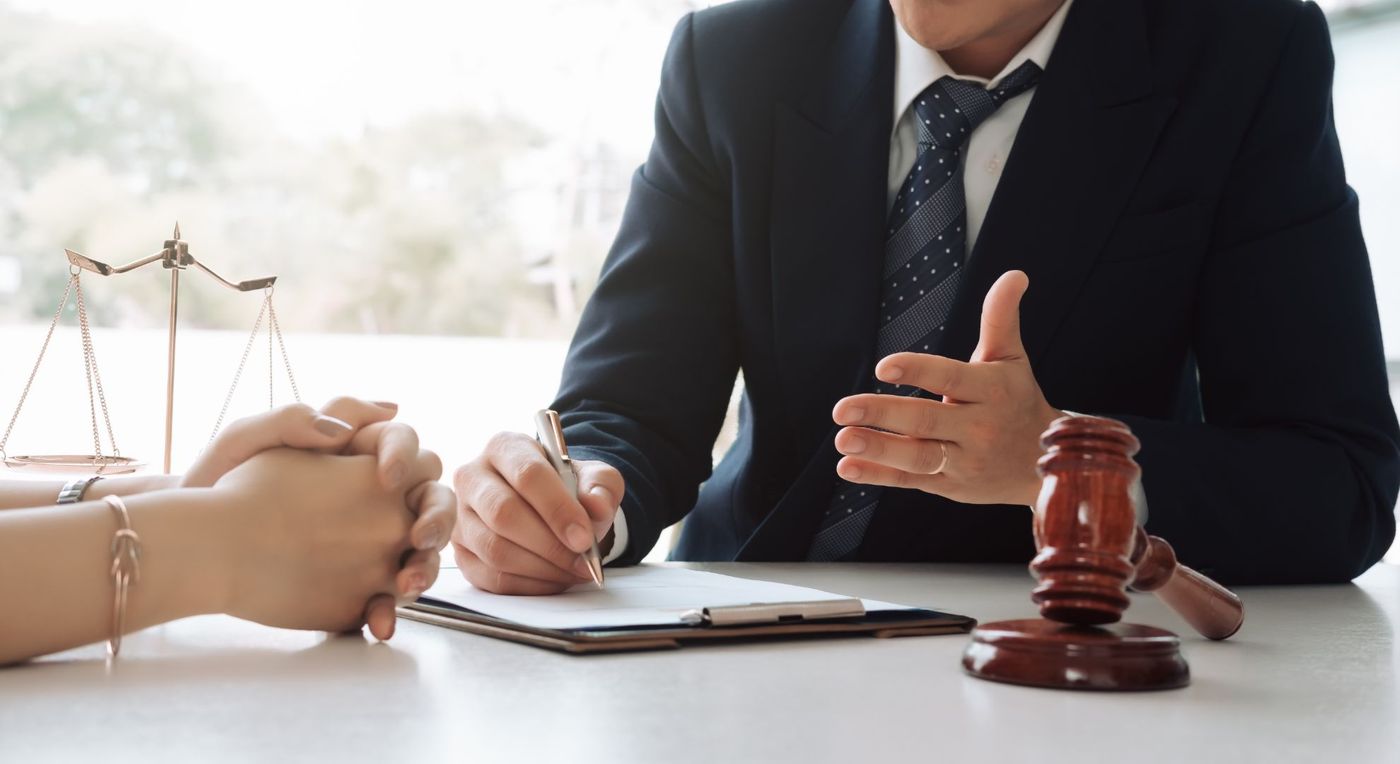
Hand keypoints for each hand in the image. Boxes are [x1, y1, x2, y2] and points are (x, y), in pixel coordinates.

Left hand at [186, 398, 451, 637]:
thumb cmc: (218, 481)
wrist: (193, 543)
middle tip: (418, 537)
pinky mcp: (357, 584)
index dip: (405, 456)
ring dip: (425, 568)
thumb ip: (294, 421)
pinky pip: (386, 597)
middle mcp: (374, 497)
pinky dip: (388, 612)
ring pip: (419, 553)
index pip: (404, 442)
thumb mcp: (248, 441)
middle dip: (437, 518)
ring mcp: (371, 544)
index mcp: (355, 452)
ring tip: (405, 586)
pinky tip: (379, 623)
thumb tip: (345, 432)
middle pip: (430, 499)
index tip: (385, 477)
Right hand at [452, 432, 622, 594]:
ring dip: (542, 568)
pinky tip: (555, 579)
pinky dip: (529, 585)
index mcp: (505, 447)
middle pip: (503, 513)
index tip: (584, 537)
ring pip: (495, 549)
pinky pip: (492, 577)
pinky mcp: (461, 552)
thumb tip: (596, 506)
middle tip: (582, 560)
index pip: (528, 475)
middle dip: (550, 544)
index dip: (558, 509)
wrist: (549, 508)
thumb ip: (601, 487)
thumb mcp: (594, 478)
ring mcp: (461, 517)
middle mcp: (473, 477)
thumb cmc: (568, 488)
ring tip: (573, 570)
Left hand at [831, 270, 1061, 505]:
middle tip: (842, 408)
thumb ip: (1001, 317)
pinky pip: (910, 481)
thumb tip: (1014, 274)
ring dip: (878, 450)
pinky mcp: (949, 486)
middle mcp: (977, 429)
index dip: (918, 371)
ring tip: (843, 440)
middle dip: (883, 415)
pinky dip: (878, 476)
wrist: (1044, 463)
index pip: (950, 379)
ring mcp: (963, 462)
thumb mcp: (1011, 358)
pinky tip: (846, 468)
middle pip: (926, 422)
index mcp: (990, 391)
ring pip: (918, 458)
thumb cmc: (1017, 399)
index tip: (883, 366)